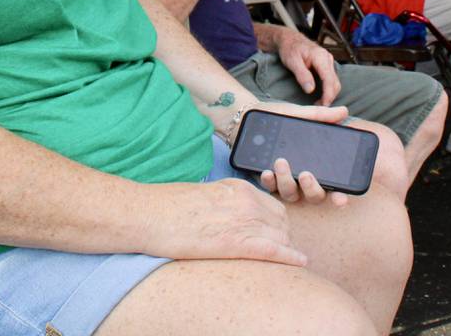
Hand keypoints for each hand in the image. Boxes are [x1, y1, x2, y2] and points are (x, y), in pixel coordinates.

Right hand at [144, 179, 306, 264]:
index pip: (274, 207)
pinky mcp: (235, 242)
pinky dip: (290, 257)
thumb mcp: (206, 196)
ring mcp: (243, 220)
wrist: (149, 214)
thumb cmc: (170, 207)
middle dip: (285, 237)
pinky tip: (301, 262)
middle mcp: (246, 201)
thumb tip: (233, 218)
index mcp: (238, 188)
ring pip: (281, 236)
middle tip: (282, 252)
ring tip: (287, 261)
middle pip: (282, 221)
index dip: (278, 224)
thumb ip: (227, 203)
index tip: (276, 236)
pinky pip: (273, 250)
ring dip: (286, 249)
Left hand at [244, 102, 350, 207]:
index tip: (341, 199)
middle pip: (314, 196)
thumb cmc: (280, 119)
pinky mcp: (268, 181)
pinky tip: (267, 171)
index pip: (332, 186)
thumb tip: (343, 111)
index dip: (338, 197)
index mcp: (317, 165)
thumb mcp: (300, 115)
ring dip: (287, 180)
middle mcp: (303, 179)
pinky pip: (270, 188)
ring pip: (291, 194)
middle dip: (312, 189)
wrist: (251, 119)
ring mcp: (285, 182)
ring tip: (281, 162)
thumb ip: (320, 116)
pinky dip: (269, 181)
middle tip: (306, 174)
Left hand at [273, 28, 340, 104]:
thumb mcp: (292, 62)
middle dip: (330, 97)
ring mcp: (328, 61)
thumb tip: (310, 90)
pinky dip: (328, 89)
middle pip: (335, 82)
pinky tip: (320, 96)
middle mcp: (327, 58)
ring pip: (334, 82)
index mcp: (320, 57)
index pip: (329, 79)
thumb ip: (302, 75)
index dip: (328, 94)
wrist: (288, 39)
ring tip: (319, 104)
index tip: (323, 106)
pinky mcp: (326, 65)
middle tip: (319, 108)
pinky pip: (331, 79)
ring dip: (329, 94)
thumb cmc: (289, 49)